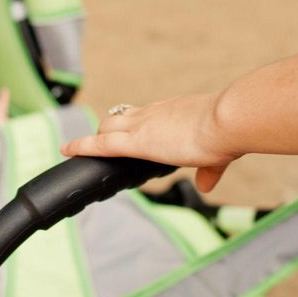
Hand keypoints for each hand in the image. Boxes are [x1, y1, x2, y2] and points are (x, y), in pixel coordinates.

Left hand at [60, 93, 238, 191]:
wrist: (228, 121)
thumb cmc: (230, 131)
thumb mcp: (220, 153)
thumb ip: (210, 170)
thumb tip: (205, 186)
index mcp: (175, 110)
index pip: (148, 115)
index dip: (139, 125)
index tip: (137, 133)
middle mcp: (155, 113)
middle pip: (122, 117)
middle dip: (112, 130)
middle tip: (105, 144)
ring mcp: (143, 125)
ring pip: (108, 126)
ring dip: (97, 138)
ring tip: (80, 150)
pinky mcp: (136, 141)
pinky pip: (101, 143)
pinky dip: (82, 146)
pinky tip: (67, 149)